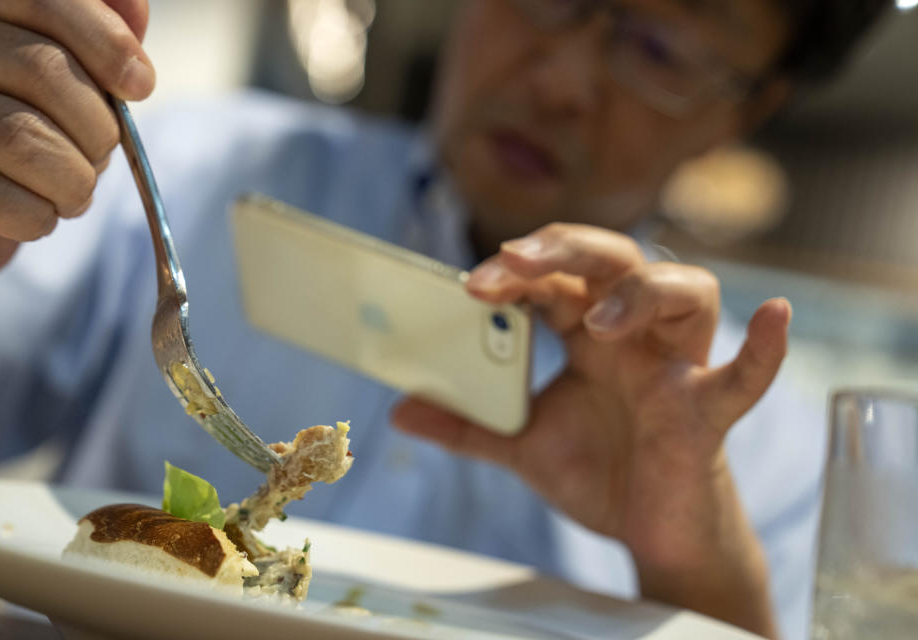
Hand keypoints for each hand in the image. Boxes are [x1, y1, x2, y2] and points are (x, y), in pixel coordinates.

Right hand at [0, 0, 154, 278]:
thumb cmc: (21, 135)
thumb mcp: (68, 81)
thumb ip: (96, 38)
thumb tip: (133, 8)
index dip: (104, 41)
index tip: (139, 85)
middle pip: (42, 70)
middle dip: (97, 128)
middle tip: (99, 155)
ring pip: (20, 136)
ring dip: (73, 179)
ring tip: (73, 192)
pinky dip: (36, 216)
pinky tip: (37, 214)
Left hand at [392, 223, 789, 636]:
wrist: (648, 532)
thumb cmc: (598, 473)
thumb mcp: (521, 445)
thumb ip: (465, 425)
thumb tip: (399, 409)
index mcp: (592, 334)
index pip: (558, 279)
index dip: (519, 270)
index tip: (472, 282)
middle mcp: (636, 336)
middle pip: (614, 262)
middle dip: (564, 254)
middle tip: (511, 264)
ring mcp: (677, 368)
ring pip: (687, 293)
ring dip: (640, 294)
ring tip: (592, 323)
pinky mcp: (706, 414)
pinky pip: (743, 377)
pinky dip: (763, 350)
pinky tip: (774, 316)